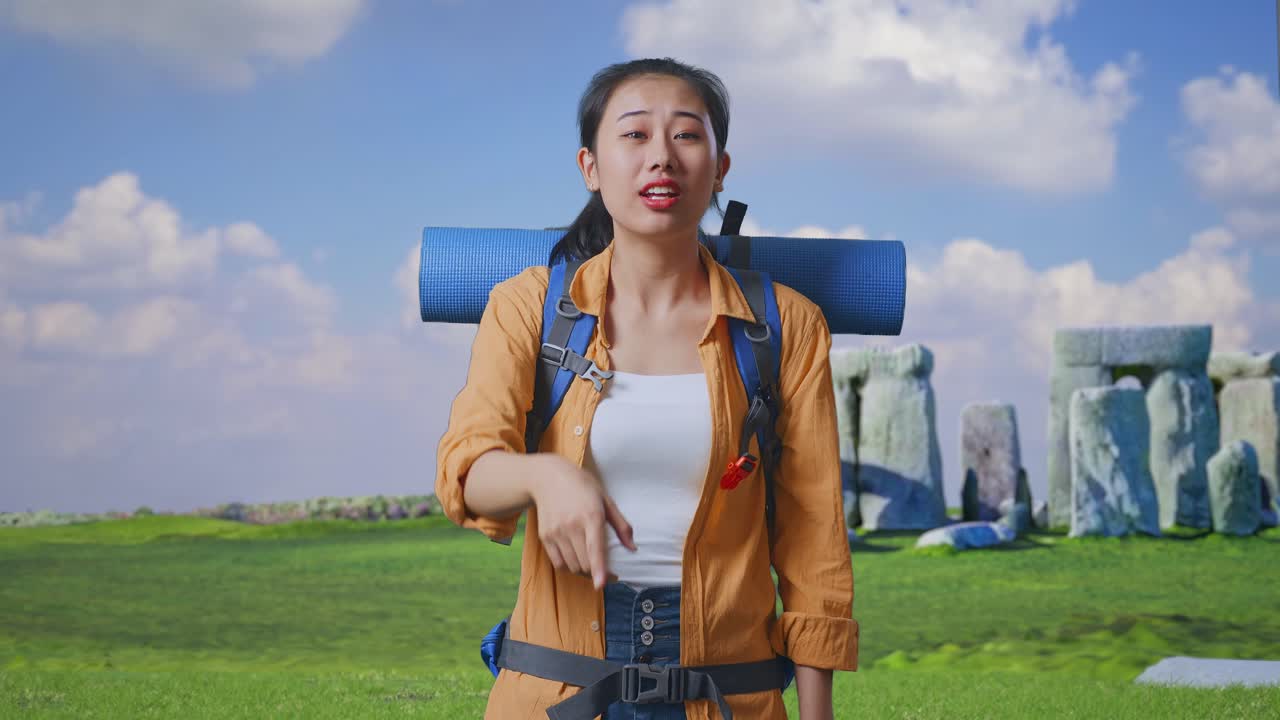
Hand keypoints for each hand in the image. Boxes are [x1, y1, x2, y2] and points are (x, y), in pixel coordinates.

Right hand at [528, 455, 636, 588]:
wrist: (548, 477)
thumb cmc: (582, 487)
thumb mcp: (605, 499)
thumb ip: (621, 525)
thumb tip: (632, 548)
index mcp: (591, 516)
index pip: (595, 548)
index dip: (598, 569)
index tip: (601, 584)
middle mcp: (572, 526)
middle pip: (585, 563)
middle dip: (596, 571)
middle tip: (605, 571)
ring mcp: (556, 532)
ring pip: (572, 566)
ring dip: (583, 570)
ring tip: (589, 561)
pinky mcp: (545, 537)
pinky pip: (558, 563)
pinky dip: (568, 566)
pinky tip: (575, 557)